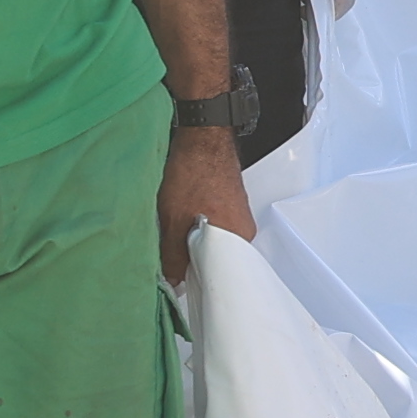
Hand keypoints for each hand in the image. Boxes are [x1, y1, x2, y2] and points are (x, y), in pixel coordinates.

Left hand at [159, 124, 253, 280]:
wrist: (202, 134)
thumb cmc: (194, 173)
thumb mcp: (174, 222)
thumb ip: (173, 257)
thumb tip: (172, 283)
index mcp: (238, 239)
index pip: (219, 273)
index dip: (196, 278)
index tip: (178, 278)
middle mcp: (243, 229)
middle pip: (216, 258)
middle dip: (193, 259)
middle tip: (173, 254)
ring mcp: (237, 214)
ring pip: (213, 241)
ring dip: (193, 241)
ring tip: (176, 231)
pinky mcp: (229, 201)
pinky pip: (213, 224)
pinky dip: (196, 225)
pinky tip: (182, 216)